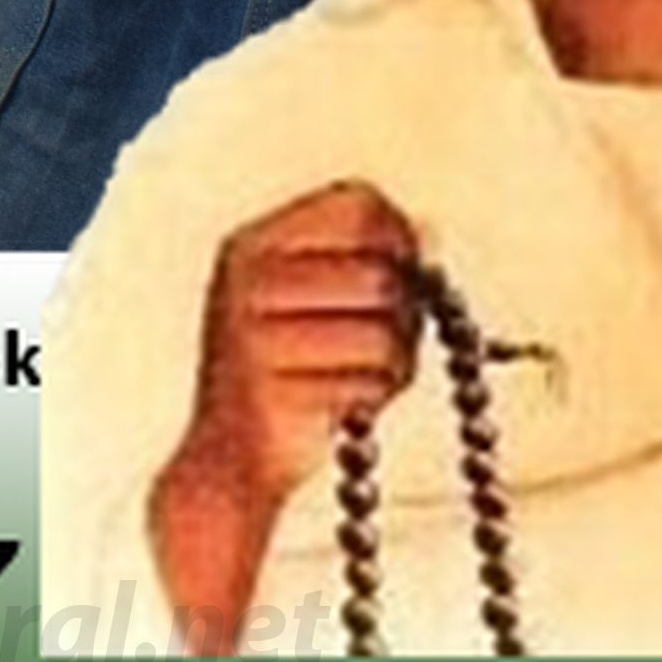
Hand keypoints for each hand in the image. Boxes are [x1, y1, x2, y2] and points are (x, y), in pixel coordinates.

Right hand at [149, 183, 426, 652]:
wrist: (230, 457)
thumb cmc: (285, 372)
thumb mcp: (307, 300)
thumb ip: (364, 259)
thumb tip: (431, 230)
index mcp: (252, 243)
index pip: (356, 204)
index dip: (398, 235)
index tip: (402, 272)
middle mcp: (245, 279)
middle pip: (380, 272)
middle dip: (403, 313)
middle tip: (388, 337)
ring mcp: (254, 334)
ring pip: (386, 332)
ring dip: (396, 362)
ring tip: (365, 374)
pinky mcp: (277, 390)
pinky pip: (373, 381)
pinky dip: (378, 396)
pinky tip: (351, 401)